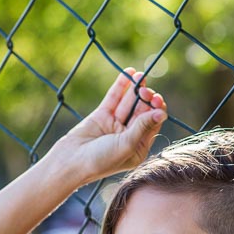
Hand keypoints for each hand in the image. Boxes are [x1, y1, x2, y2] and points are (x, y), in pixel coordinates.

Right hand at [52, 68, 166, 182]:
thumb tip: (162, 113)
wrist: (71, 161)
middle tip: (146, 91)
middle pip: (142, 111)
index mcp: (138, 147)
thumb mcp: (127, 144)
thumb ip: (143, 127)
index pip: (152, 124)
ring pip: (129, 103)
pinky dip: (121, 85)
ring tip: (140, 75)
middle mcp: (128, 135)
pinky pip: (114, 98)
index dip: (156, 110)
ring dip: (136, 89)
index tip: (157, 100)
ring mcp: (115, 124)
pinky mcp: (102, 115)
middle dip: (146, 99)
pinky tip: (129, 72)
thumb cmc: (101, 160)